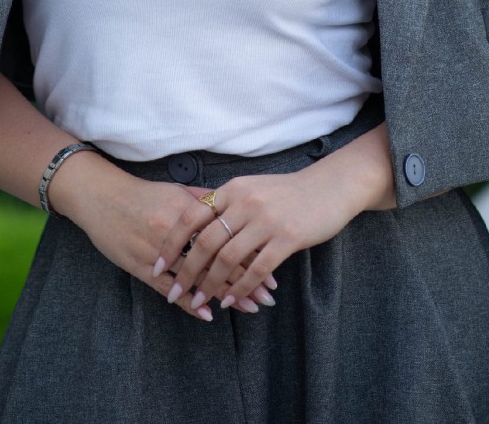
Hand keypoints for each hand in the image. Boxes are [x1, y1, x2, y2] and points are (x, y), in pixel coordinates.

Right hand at [64, 160, 270, 322]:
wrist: (101, 197)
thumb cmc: (142, 194)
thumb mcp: (175, 191)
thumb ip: (204, 201)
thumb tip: (232, 206)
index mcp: (187, 210)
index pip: (227, 237)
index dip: (251, 254)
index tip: (273, 268)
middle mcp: (175, 233)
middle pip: (217, 260)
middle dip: (245, 279)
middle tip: (268, 296)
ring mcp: (157, 252)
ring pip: (197, 278)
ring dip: (224, 294)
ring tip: (249, 308)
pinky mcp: (140, 267)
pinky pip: (169, 289)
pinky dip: (189, 304)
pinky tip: (208, 315)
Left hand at [152, 159, 363, 315]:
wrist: (329, 187)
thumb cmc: (286, 192)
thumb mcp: (252, 188)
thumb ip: (226, 203)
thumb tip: (194, 220)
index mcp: (233, 189)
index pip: (192, 216)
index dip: (173, 242)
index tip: (159, 264)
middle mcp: (245, 202)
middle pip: (206, 241)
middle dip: (186, 270)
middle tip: (173, 293)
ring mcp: (266, 220)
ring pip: (229, 258)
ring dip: (211, 284)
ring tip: (199, 301)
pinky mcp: (287, 238)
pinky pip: (257, 269)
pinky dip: (240, 287)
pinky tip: (231, 300)